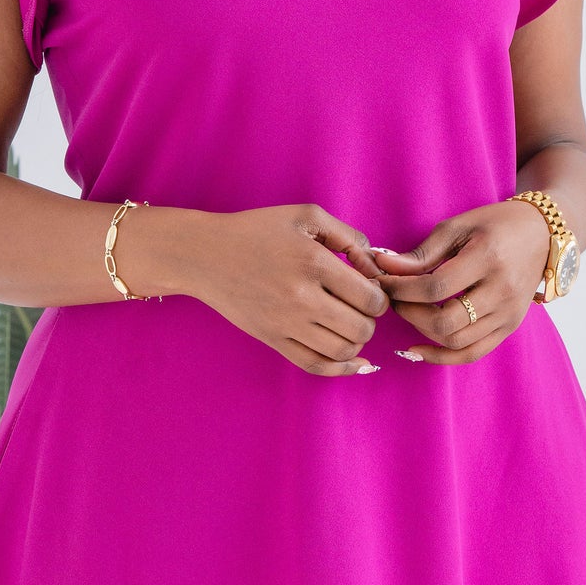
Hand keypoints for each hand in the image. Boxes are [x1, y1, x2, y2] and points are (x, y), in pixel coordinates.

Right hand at [184, 204, 391, 375]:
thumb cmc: (257, 230)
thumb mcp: (306, 215)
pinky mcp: (272, 339)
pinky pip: (315, 365)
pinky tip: (355, 361)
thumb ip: (349, 236)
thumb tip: (375, 268)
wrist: (205, 255)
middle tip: (360, 307)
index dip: (380, 296)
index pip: (371, 298)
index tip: (370, 288)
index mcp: (314, 263)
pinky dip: (341, 369)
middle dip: (370, 320)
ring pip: (343, 351)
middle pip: (362, 328)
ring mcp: (286, 323)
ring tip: (349, 324)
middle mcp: (302, 298)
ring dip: (357, 342)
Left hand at [369, 201, 552, 364]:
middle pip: (445, 322)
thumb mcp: (458, 226)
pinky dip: (442, 356)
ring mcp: (509, 314)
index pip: (435, 287)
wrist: (543, 234)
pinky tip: (418, 348)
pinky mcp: (510, 327)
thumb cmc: (496, 224)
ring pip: (456, 342)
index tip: (384, 281)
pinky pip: (472, 353)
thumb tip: (383, 267)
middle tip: (394, 298)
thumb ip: (422, 252)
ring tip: (408, 312)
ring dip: (422, 332)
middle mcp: (503, 291)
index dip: (401, 289)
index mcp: (488, 258)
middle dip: (409, 313)